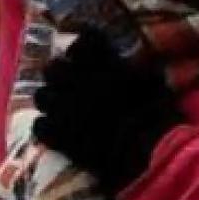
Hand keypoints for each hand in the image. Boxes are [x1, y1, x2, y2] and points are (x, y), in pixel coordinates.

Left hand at [33, 30, 183, 194]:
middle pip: (53, 67)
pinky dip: (47, 128)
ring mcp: (64, 108)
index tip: (87, 57)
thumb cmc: (158, 118)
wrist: (148, 157)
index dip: (83, 49)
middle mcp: (77, 80)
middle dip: (59, 75)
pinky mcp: (58, 135)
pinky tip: (57, 133)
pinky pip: (40, 125)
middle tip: (68, 85)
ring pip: (41, 96)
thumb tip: (134, 66)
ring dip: (50, 101)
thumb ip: (138, 71)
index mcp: (102, 63)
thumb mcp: (156, 84)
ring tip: (60, 110)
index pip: (82, 41)